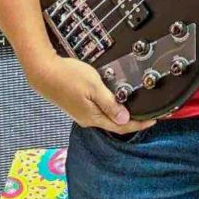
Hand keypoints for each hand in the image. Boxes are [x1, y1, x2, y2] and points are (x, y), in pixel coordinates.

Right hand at [27, 53, 157, 135]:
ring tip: (137, 107)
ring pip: (108, 118)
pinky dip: (112, 108)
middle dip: (133, 120)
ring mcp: (82, 114)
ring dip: (122, 114)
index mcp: (93, 117)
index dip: (140, 123)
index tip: (155, 119)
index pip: (122, 126)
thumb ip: (110, 103)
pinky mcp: (79, 106)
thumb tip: (125, 118)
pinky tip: (117, 101)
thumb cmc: (68, 76)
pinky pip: (100, 111)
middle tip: (149, 113)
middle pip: (115, 125)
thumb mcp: (94, 87)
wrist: (44, 72)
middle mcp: (88, 119)